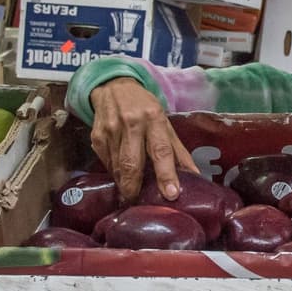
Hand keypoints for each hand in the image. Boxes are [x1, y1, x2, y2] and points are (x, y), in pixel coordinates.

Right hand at [89, 77, 197, 201]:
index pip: (161, 150)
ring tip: (131, 193)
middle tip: (139, 203)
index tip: (172, 194)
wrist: (114, 88)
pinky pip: (107, 164)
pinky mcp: (96, 137)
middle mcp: (131, 124)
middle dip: (135, 188)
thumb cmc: (145, 108)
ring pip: (117, 168)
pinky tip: (121, 175)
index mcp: (154, 119)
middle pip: (132, 164)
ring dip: (125, 184)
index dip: (167, 174)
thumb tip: (195, 177)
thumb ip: (178, 151)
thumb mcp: (165, 123)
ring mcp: (111, 130)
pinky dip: (115, 173)